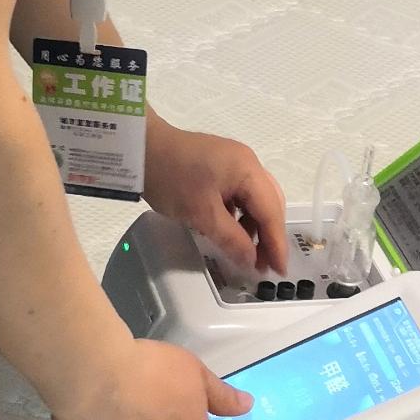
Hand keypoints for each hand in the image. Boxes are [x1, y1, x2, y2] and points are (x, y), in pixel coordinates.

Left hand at [143, 122, 287, 276]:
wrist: (139, 148)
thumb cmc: (171, 179)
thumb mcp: (201, 214)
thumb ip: (231, 239)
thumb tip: (251, 260)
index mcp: (248, 170)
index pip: (271, 212)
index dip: (277, 244)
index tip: (280, 270)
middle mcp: (247, 163)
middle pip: (269, 203)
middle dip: (269, 235)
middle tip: (265, 265)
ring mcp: (233, 161)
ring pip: (254, 199)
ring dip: (253, 226)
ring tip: (246, 252)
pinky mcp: (219, 165)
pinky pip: (239, 193)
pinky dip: (239, 214)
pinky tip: (231, 231)